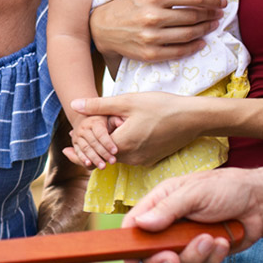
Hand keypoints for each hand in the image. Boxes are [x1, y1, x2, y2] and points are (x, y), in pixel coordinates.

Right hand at [67, 114, 117, 169]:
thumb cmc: (103, 119)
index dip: (108, 143)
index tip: (116, 151)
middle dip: (104, 153)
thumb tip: (121, 123)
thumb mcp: (110, 117)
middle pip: (93, 143)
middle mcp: (83, 128)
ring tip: (103, 167)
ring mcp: (77, 136)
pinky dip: (83, 159)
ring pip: (86, 149)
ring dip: (94, 159)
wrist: (86, 119)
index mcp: (94, 121)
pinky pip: (78, 152)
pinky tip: (89, 165)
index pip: (101, 134)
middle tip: (113, 161)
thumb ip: (115, 120)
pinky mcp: (74, 144)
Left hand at [72, 92, 199, 167]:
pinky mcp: (151, 159)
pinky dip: (123, 146)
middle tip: (81, 134)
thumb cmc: (162, 106)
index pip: (92, 151)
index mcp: (122, 145)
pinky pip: (130, 156)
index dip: (81, 145)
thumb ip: (99, 105)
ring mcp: (142, 161)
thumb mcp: (127, 101)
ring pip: (117, 155)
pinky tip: (126, 130)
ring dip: (110, 144)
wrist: (193, 118)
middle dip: (94, 145)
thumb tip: (74, 105)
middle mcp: (131, 158)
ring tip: (108, 127)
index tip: (69, 143)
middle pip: (103, 155)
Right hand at [89, 0, 225, 64]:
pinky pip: (179, 51)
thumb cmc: (129, 4)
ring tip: (213, 25)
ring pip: (189, 34)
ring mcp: (151, 37)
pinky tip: (201, 41)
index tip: (222, 1)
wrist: (102, 28)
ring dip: (205, 29)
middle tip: (219, 13)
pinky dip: (194, 47)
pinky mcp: (149, 54)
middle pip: (193, 16)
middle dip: (210, 14)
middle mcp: (153, 16)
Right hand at [122, 167, 262, 262]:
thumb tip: (141, 224)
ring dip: (196, 255)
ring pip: (178, 262)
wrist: (260, 204)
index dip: (129, 242)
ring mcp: (186, 239)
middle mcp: (170, 222)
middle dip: (164, 259)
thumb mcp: (196, 193)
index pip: (136, 222)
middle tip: (174, 260)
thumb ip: (168, 209)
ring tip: (213, 239)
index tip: (131, 261)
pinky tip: (224, 242)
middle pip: (153, 251)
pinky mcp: (204, 252)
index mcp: (163, 201)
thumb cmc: (228, 189)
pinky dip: (213, 257)